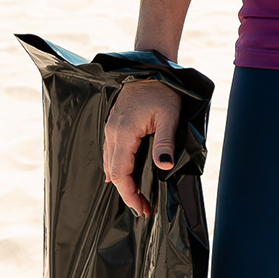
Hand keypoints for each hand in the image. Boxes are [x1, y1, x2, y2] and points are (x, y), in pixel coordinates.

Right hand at [102, 77, 180, 217]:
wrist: (150, 69)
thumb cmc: (162, 90)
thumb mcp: (169, 116)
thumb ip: (165, 142)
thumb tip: (163, 166)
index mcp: (124, 132)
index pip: (121, 173)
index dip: (129, 194)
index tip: (142, 208)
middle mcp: (112, 133)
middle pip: (113, 172)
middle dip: (127, 193)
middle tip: (143, 208)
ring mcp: (110, 129)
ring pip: (110, 164)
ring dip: (122, 182)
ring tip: (137, 197)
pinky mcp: (114, 125)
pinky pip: (111, 153)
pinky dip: (117, 169)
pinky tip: (123, 176)